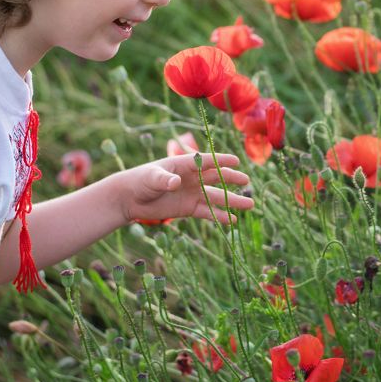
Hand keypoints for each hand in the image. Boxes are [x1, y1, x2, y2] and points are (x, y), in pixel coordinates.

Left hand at [116, 152, 252, 224]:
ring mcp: (192, 193)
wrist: (131, 198)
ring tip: (249, 204)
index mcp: (184, 164)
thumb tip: (175, 182)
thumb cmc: (140, 180)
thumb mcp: (151, 177)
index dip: (221, 161)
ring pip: (216, 196)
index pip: (207, 161)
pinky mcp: (189, 208)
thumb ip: (164, 179)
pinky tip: (233, 221)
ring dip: (232, 201)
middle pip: (216, 177)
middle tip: (247, 181)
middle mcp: (192, 178)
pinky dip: (220, 216)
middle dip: (232, 179)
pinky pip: (208, 212)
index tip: (236, 162)